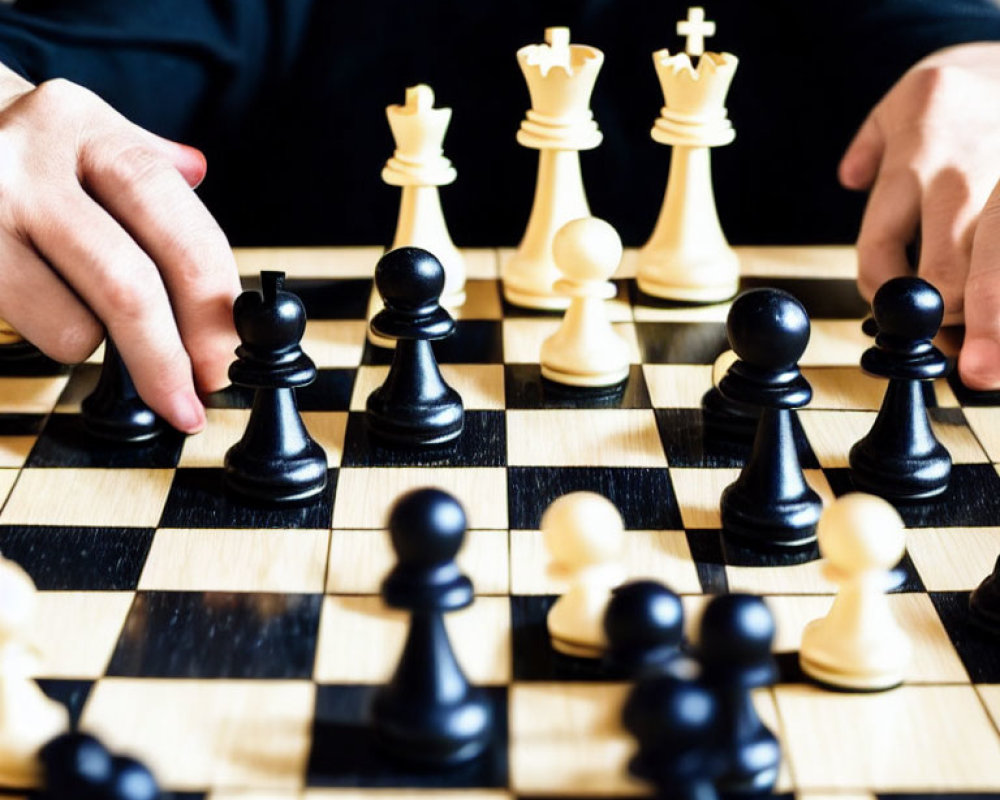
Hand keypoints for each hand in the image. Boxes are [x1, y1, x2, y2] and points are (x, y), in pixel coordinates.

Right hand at [0, 64, 239, 430]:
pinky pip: (31, 335)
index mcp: (85, 128)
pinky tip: (42, 302)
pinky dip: (53, 335)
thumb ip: (157, 182)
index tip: (229, 356)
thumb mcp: (88, 135)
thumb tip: (210, 222)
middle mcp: (25, 164)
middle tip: (191, 398)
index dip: (214, 307)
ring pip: (74, 326)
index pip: (177, 227)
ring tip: (85, 309)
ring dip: (97, 343)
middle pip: (129, 285)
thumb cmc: (21, 149)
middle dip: (170, 358)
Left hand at [839, 42, 999, 388]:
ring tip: (987, 362)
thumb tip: (850, 178)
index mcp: (910, 169)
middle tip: (956, 365)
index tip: (892, 313)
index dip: (882, 297)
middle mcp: (957, 184)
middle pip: (944, 279)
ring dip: (988, 323)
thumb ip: (870, 148)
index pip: (880, 256)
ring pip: (990, 273)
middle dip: (946, 328)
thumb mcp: (901, 103)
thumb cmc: (964, 86)